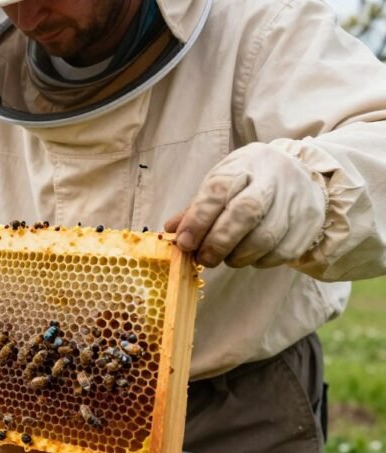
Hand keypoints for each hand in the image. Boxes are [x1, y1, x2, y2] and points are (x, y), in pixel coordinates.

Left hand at [165, 142, 326, 268]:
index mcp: (244, 164)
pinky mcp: (309, 223)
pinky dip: (260, 261)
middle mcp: (273, 179)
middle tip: (204, 258)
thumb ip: (197, 207)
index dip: (199, 219)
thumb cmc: (250, 181)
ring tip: (227, 258)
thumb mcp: (222, 183)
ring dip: (239, 256)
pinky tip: (251, 256)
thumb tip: (171, 229)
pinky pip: (282, 252)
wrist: (302, 174)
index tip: (184, 242)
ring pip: (266, 237)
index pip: (219, 190)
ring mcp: (295, 201)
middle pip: (246, 212)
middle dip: (219, 242)